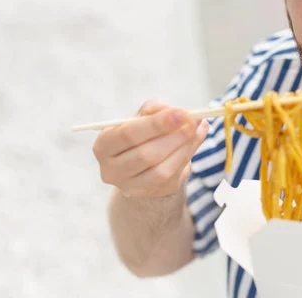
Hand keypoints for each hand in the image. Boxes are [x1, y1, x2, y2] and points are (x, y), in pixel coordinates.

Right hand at [93, 99, 208, 197]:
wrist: (142, 163)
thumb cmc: (140, 134)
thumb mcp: (141, 117)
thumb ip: (152, 109)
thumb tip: (171, 110)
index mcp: (104, 146)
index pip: (128, 134)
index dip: (156, 124)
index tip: (181, 112)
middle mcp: (112, 170)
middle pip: (145, 155)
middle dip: (174, 136)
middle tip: (193, 120)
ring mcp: (131, 186)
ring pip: (162, 169)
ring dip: (184, 146)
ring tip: (196, 126)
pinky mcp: (152, 192)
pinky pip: (174, 174)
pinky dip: (190, 153)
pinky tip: (198, 136)